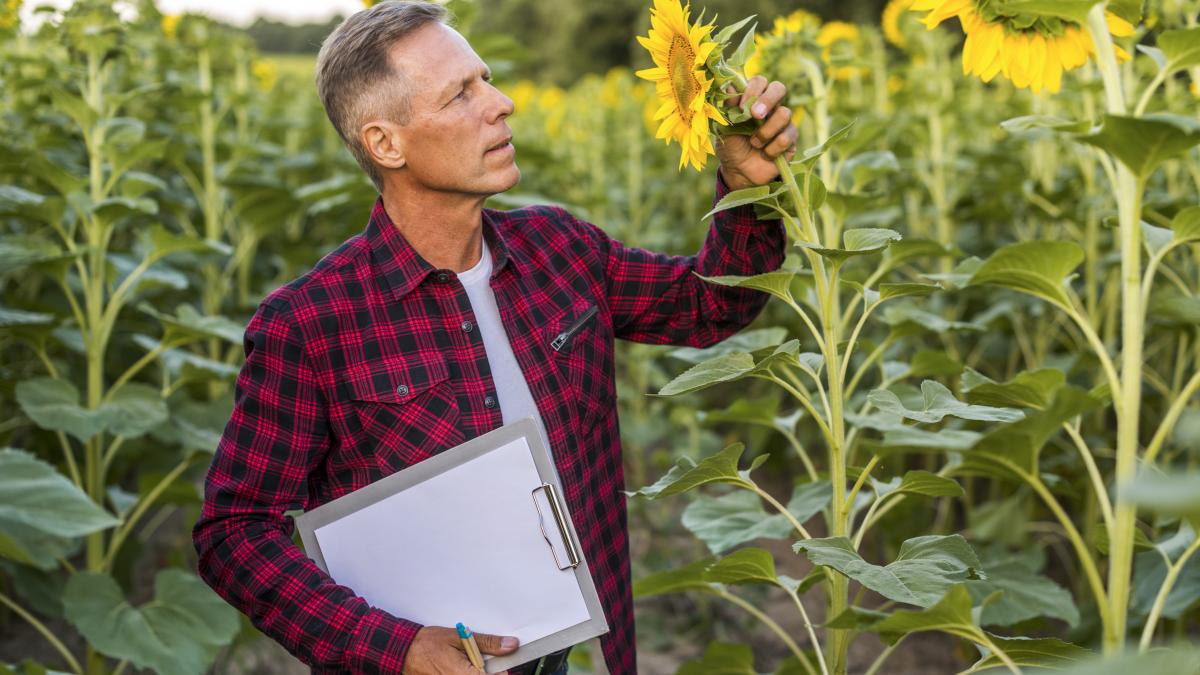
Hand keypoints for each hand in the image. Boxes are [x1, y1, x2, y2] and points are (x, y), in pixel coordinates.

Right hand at [401, 626, 518, 674]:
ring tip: (468, 663)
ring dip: (478, 671)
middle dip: (490, 671)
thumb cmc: (429, 644)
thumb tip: (510, 645)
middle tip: (481, 660)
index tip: (505, 663)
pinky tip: (464, 667)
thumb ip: (488, 643)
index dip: (504, 671)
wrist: (405, 652)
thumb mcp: (462, 637)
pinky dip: (468, 672)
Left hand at [715, 75, 798, 190]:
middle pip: (779, 88)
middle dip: (767, 100)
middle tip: (756, 115)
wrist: (739, 172)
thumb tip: (729, 85)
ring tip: (754, 143)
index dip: (753, 90)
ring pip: (785, 114)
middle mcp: (770, 107)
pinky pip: (787, 137)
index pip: (760, 81)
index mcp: (753, 100)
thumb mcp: (725, 128)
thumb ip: (728, 108)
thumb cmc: (731, 147)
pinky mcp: (791, 139)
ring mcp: (783, 122)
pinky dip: (772, 148)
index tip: (742, 107)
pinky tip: (765, 154)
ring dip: (766, 131)